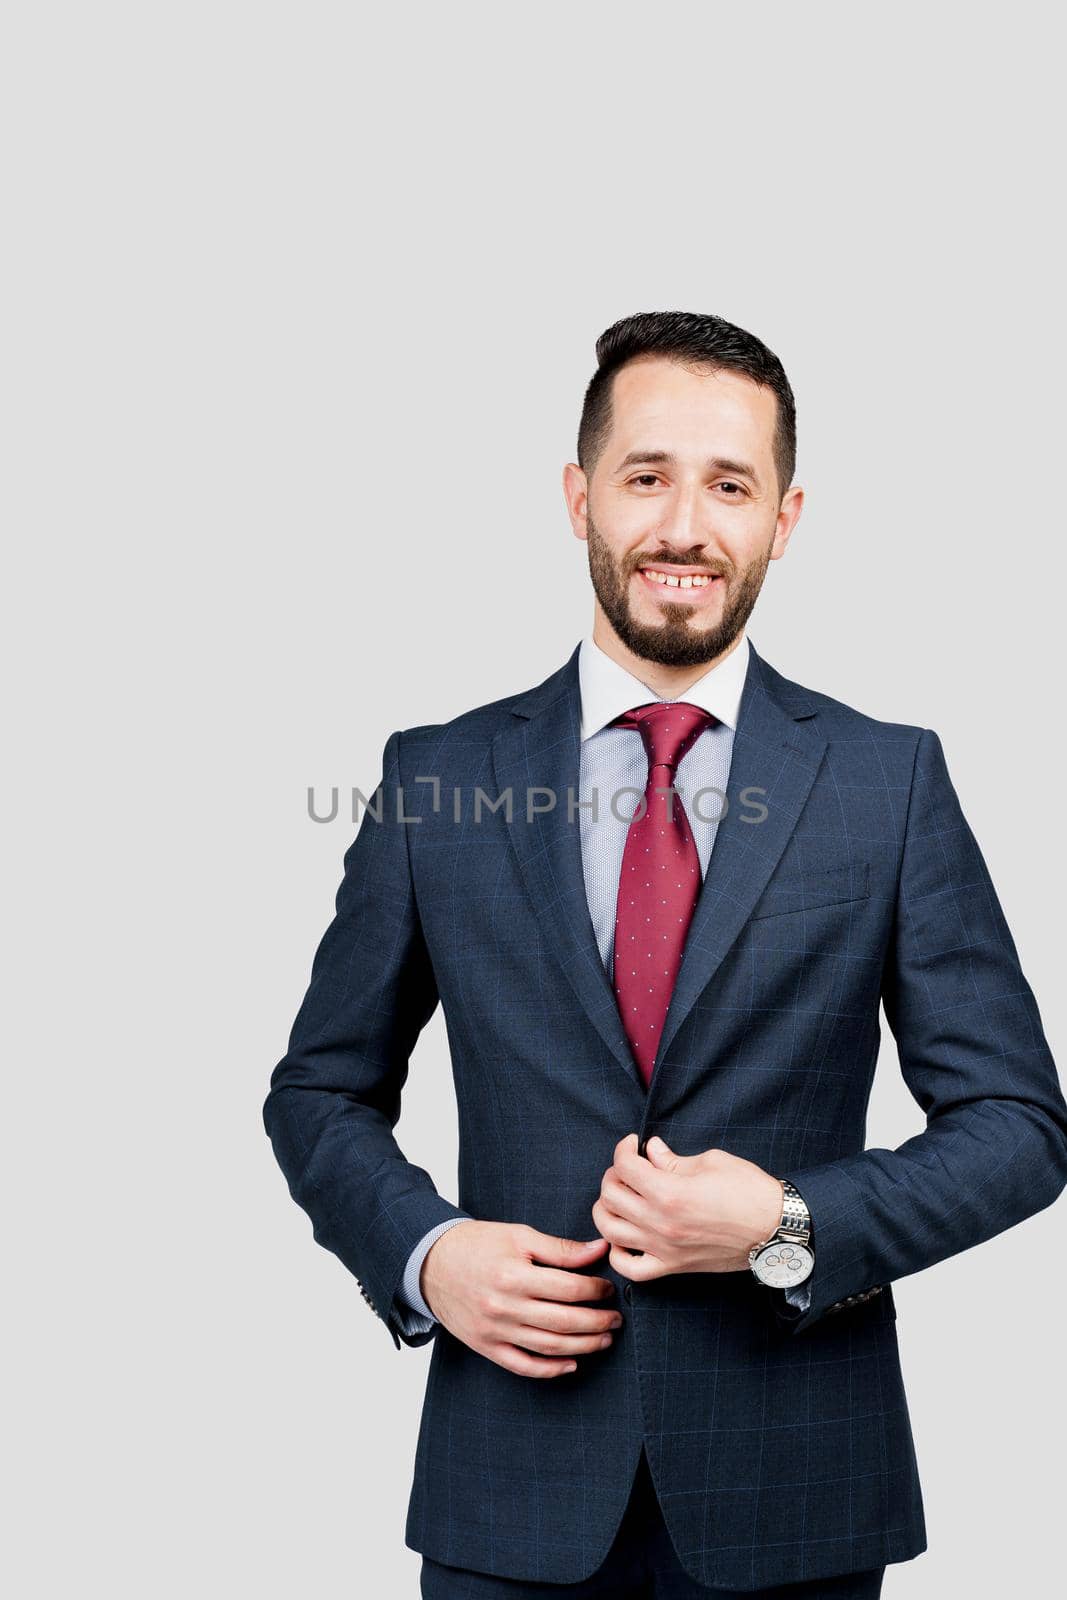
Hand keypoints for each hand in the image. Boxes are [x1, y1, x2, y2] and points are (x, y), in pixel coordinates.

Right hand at [420, 1220, 621, 1377]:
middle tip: (616, 1319)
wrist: (431, 1263)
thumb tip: (599, 1250)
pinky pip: (523, 1365)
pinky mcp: (486, 1347)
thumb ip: (560, 1248)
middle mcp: (505, 1306)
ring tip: (604, 1339)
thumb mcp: (519, 1236)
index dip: (596, 1290)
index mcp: (515, 1274)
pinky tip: (571, 1364)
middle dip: (598, 1322)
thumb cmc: (477, 1245)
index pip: (569, 1288)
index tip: (608, 1288)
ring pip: (549, 1347)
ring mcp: (495, 1330)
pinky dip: (550, 1370)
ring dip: (583, 1346)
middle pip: (564, 1321)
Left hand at [591, 1133, 783, 1281]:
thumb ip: (672, 1159)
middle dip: (614, 1174)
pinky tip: (623, 1236)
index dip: (624, 1148)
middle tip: (629, 1167)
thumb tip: (650, 1150)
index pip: (624, 1166)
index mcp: (669, 1191)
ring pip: (610, 1230)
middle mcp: (660, 1222)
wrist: (774, 1229)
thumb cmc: (749, 1191)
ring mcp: (664, 1248)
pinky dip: (617, 1253)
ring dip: (606, 1208)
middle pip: (611, 1195)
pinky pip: (630, 1268)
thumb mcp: (711, 1162)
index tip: (633, 1143)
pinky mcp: (673, 1267)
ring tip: (620, 1196)